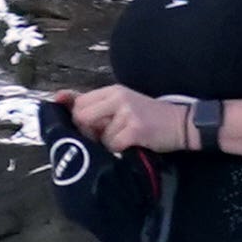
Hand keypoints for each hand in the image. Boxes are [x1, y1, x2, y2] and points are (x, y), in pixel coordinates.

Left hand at [60, 86, 175, 153]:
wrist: (183, 124)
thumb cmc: (150, 118)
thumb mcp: (123, 105)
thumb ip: (95, 104)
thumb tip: (58, 98)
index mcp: (113, 90)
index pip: (79, 103)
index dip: (80, 120)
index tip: (93, 128)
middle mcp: (118, 97)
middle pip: (82, 117)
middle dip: (89, 133)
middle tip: (107, 136)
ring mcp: (127, 113)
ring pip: (99, 136)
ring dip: (109, 143)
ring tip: (127, 139)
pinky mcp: (135, 129)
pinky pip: (113, 145)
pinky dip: (120, 150)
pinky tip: (133, 145)